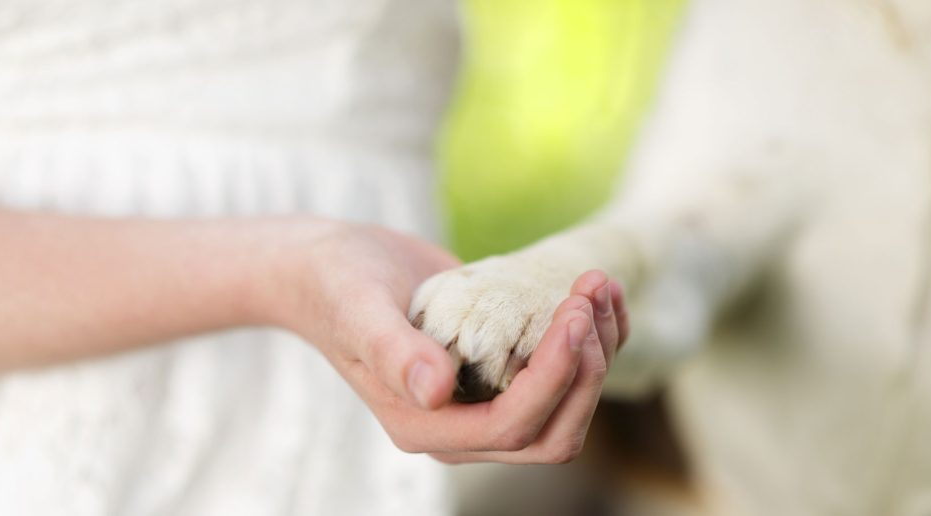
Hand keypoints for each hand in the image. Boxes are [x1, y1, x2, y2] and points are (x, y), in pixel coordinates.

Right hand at [270, 220, 627, 463]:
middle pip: (553, 431)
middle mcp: (461, 427)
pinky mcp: (504, 371)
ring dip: (598, 350)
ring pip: (569, 407)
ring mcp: (486, 401)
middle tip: (589, 295)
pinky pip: (566, 374)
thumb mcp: (358, 310)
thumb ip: (393, 353)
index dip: (553, 378)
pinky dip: (594, 337)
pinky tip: (598, 291)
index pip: (511, 426)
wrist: (331, 266)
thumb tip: (435, 391)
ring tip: (597, 283)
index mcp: (424, 426)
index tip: (572, 313)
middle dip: (586, 369)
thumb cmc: (336, 285)